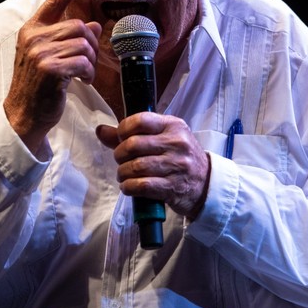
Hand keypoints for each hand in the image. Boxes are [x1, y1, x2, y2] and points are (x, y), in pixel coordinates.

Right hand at [4, 0, 101, 151]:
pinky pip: (83, 62)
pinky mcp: (50, 69)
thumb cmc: (38, 85)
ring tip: (84, 74)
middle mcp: (33, 37)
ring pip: (83, 44)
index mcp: (31, 30)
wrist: (23, 113)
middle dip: (90, 44)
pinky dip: (88, 73)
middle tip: (89, 61)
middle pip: (78, 26)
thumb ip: (68, 38)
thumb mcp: (50, 56)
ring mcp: (40, 52)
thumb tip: (94, 25)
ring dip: (90, 61)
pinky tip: (83, 81)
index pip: (54, 2)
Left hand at [96, 113, 210, 219]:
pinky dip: (129, 187)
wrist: (206, 183)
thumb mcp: (163, 139)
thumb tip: (101, 131)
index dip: (123, 130)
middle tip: (120, 160)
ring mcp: (176, 165)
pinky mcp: (173, 187)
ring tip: (124, 175)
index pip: (140, 120)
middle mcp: (176, 143)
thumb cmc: (179, 157)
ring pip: (136, 166)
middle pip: (134, 145)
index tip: (120, 139)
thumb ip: (131, 134)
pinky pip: (142, 186)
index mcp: (173, 126)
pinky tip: (128, 187)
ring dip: (123, 173)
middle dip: (119, 155)